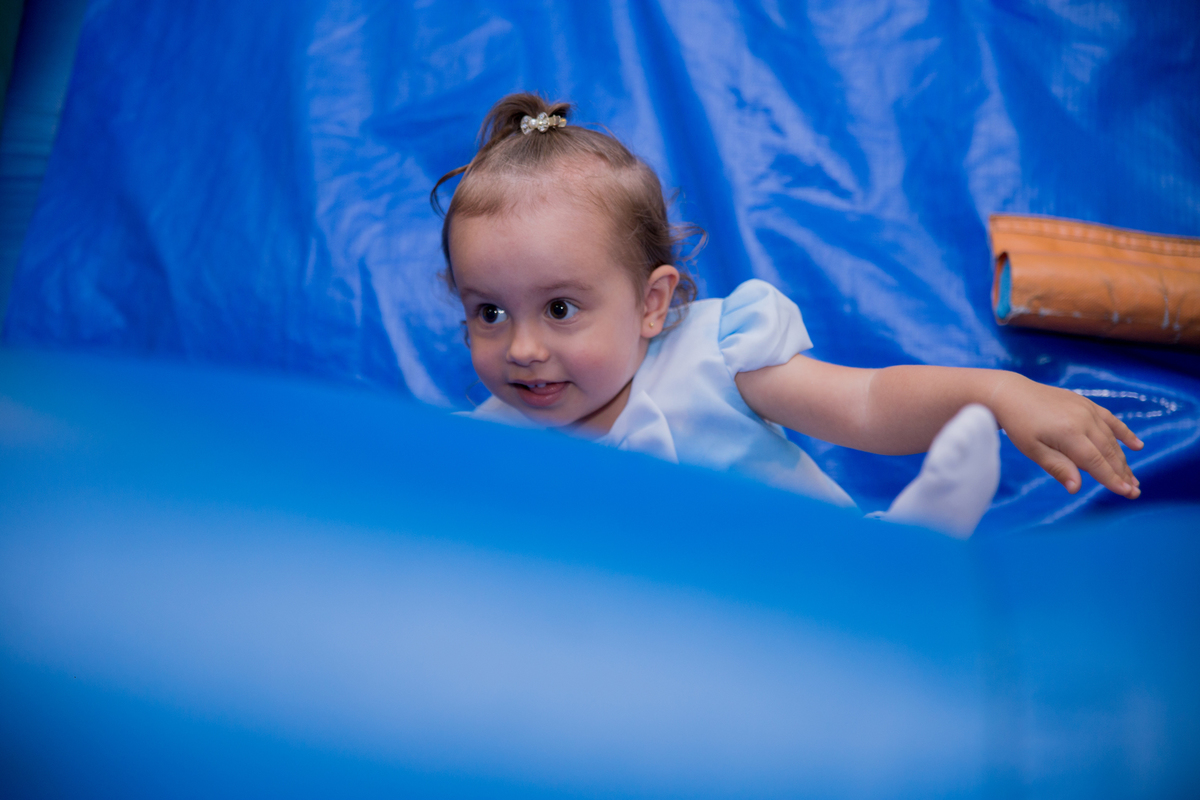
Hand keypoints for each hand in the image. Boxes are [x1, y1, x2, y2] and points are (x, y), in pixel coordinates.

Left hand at [989, 374, 1142, 497]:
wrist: (1012, 394)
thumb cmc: (1019, 425)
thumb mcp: (1033, 450)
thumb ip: (1058, 468)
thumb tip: (1076, 488)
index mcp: (1069, 433)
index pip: (1096, 462)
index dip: (1112, 479)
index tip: (1127, 493)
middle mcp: (1084, 420)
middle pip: (1108, 452)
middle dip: (1122, 473)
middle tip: (1134, 492)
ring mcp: (1087, 410)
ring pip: (1111, 439)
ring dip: (1123, 459)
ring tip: (1132, 478)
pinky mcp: (1087, 403)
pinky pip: (1111, 420)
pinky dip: (1125, 433)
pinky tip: (1138, 445)